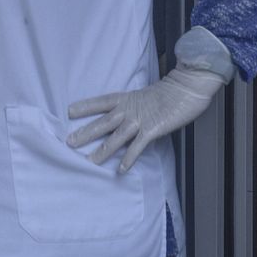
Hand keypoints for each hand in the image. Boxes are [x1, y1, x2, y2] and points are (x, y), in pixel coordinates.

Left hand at [66, 67, 228, 173]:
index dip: (85, 106)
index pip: (101, 102)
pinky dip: (129, 158)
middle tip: (69, 142)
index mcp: (127, 98)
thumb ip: (135, 108)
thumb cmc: (170, 91)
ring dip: (102, 150)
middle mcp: (129, 109)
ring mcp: (140, 119)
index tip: (69, 111)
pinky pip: (138, 146)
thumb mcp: (146, 97)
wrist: (187, 87)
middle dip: (85, 132)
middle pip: (103, 122)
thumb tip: (127, 120)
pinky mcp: (153, 129)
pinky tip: (121, 170)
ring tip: (89, 162)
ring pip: (116, 136)